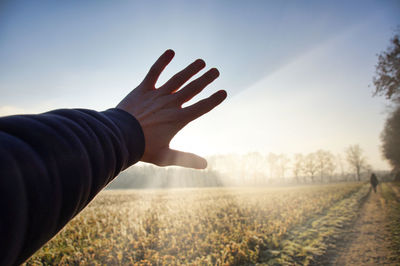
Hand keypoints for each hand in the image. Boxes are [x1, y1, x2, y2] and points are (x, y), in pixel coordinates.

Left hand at [116, 50, 226, 168]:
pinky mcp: (143, 89)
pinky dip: (162, 62)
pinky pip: (154, 72)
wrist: (119, 137)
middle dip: (206, 79)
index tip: (223, 92)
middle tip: (216, 71)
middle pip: (193, 89)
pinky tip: (171, 51)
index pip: (202, 107)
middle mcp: (171, 104)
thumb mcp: (166, 157)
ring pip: (178, 79)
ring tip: (201, 61)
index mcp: (179, 119)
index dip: (214, 100)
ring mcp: (158, 95)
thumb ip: (186, 159)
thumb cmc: (142, 149)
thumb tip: (205, 165)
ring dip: (191, 69)